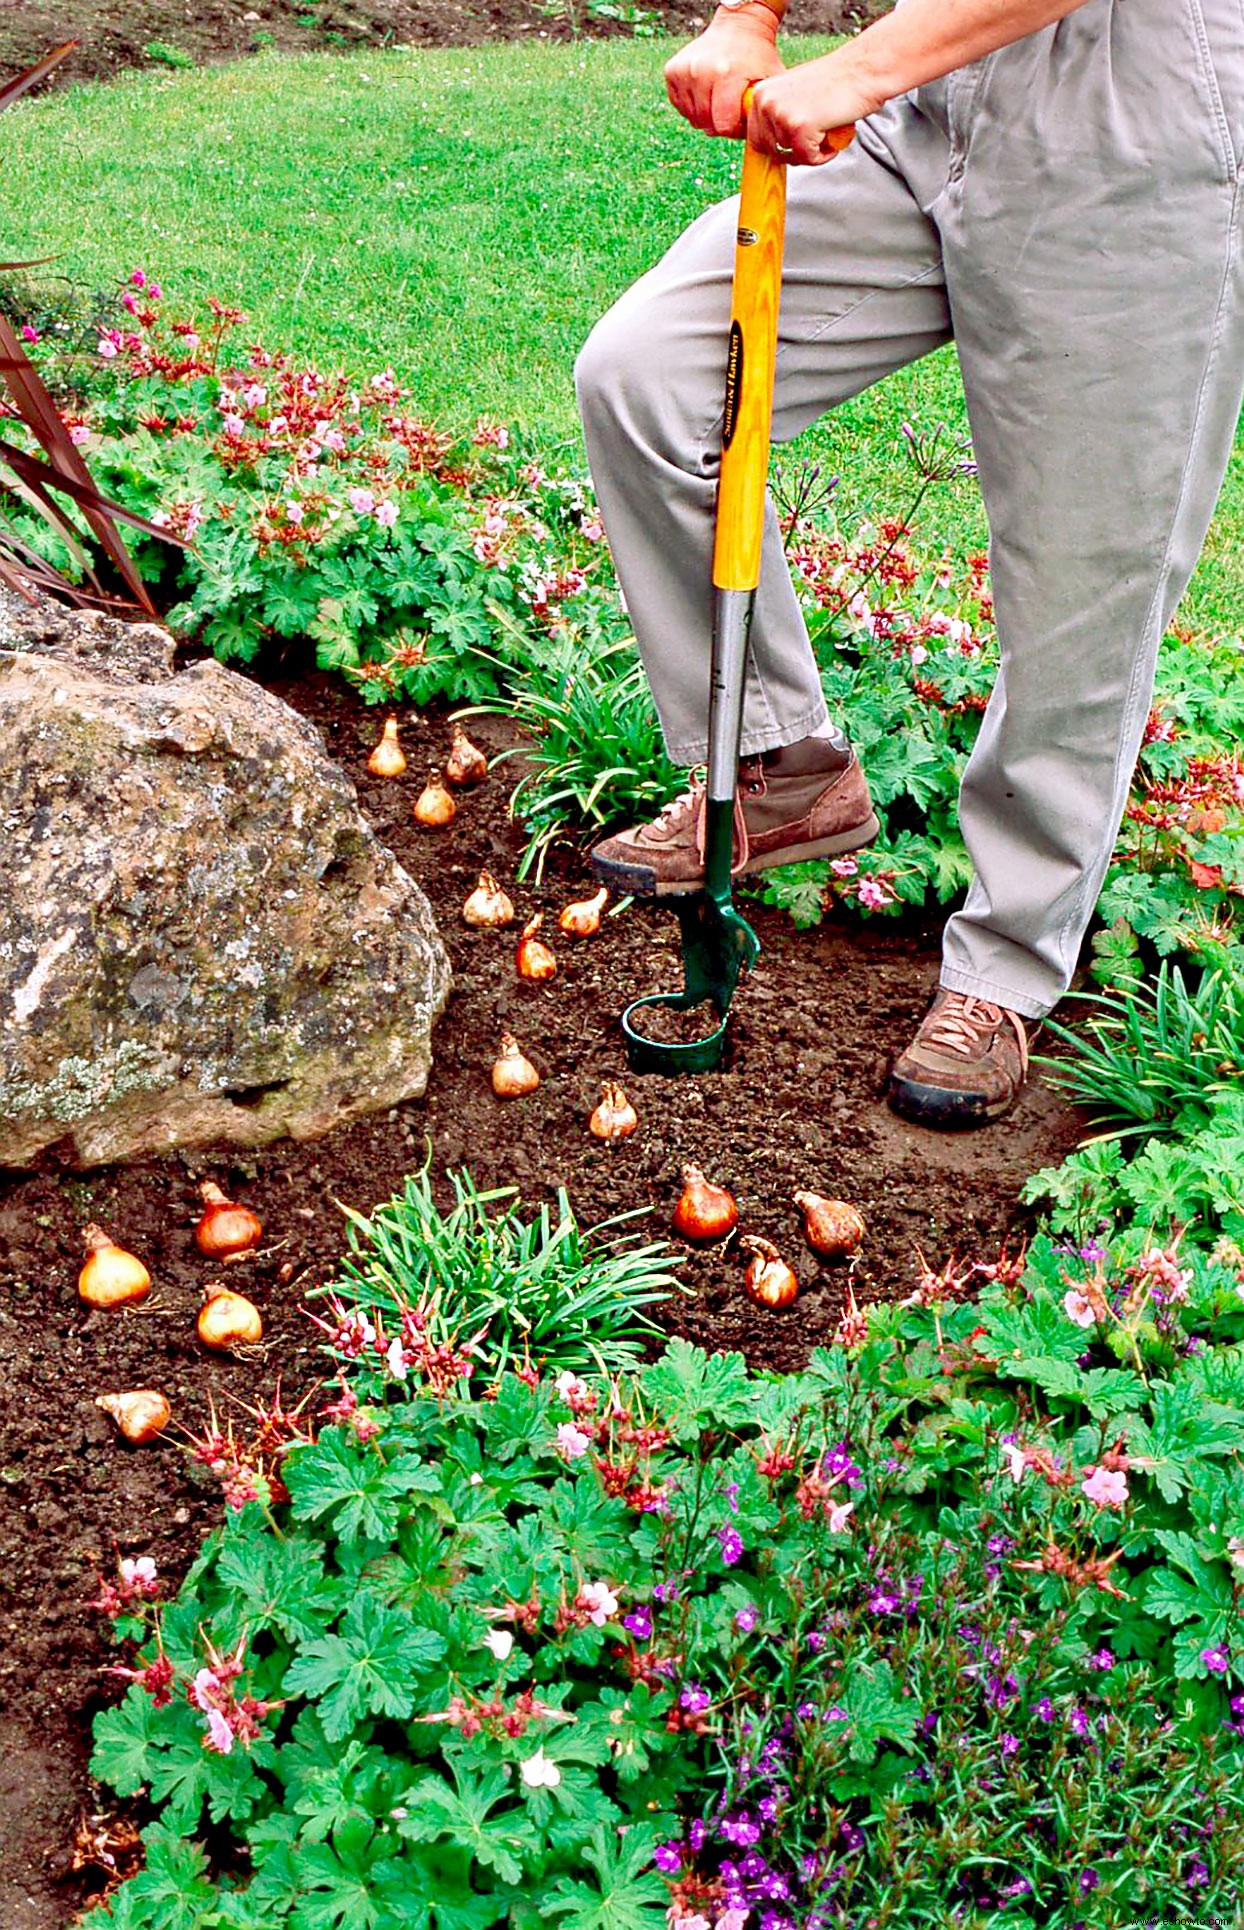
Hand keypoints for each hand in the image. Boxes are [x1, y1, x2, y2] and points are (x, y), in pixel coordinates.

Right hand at [664, 12, 785, 138]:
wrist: (738, 27)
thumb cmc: (756, 58)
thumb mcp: (767, 83)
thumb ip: (760, 113)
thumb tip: (753, 144)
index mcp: (725, 74)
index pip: (723, 125)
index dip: (733, 129)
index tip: (740, 118)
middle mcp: (700, 71)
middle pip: (706, 123)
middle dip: (719, 123)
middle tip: (730, 108)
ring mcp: (683, 70)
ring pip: (691, 117)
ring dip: (705, 116)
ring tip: (718, 98)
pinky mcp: (672, 71)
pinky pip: (680, 106)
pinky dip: (693, 106)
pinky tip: (705, 92)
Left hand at [746, 46, 882, 164]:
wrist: (862, 70)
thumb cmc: (835, 82)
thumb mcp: (793, 94)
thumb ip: (778, 115)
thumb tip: (771, 144)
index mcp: (760, 93)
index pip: (756, 139)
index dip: (779, 146)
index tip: (795, 140)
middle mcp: (765, 102)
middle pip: (771, 152)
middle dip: (795, 151)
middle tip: (816, 134)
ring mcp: (780, 114)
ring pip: (790, 157)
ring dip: (812, 151)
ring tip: (826, 127)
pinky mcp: (799, 128)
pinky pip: (808, 159)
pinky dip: (824, 154)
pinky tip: (833, 133)